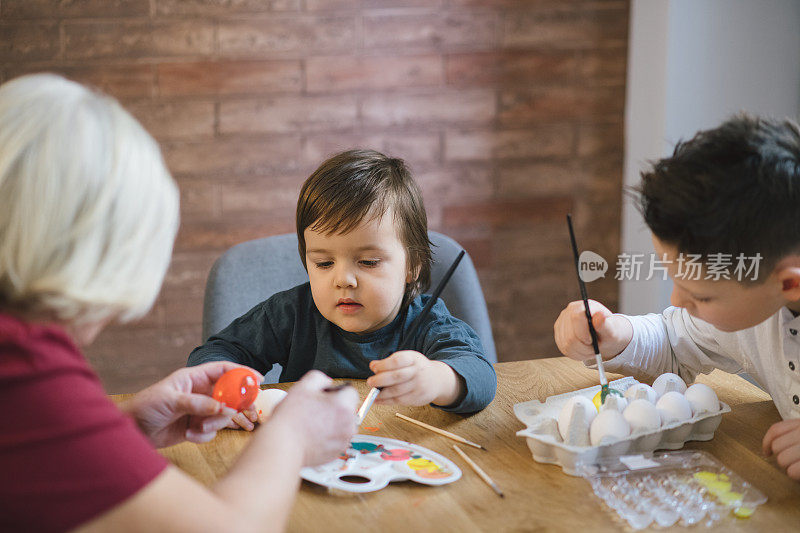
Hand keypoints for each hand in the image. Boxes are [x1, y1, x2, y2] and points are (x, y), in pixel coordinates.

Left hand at [121, 362, 261, 447]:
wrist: (131, 432)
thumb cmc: (145, 407)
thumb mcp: (170, 401)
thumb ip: (197, 403)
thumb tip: (221, 406)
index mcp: (194, 378)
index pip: (223, 370)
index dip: (242, 372)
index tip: (257, 379)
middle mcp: (200, 392)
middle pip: (230, 394)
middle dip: (237, 404)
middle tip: (246, 412)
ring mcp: (200, 410)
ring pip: (223, 415)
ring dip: (215, 423)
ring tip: (199, 427)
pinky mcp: (197, 426)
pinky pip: (212, 430)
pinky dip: (204, 435)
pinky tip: (189, 435)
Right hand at [266, 370, 357, 466]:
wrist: (283, 447)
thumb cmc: (291, 420)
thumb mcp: (302, 387)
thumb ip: (319, 378)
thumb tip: (327, 382)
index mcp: (343, 405)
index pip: (350, 391)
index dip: (336, 390)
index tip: (325, 396)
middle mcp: (348, 424)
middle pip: (348, 408)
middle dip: (336, 407)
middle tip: (316, 409)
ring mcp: (344, 440)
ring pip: (343, 424)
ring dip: (333, 422)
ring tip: (313, 423)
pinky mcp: (337, 452)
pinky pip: (337, 439)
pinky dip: (329, 436)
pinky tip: (313, 434)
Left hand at [367, 350, 460, 406]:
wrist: (437, 379)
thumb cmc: (416, 368)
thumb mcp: (407, 359)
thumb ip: (390, 362)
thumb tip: (373, 365)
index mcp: (413, 358)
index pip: (397, 360)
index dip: (384, 364)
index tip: (374, 368)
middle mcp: (417, 372)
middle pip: (397, 376)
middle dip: (380, 380)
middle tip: (370, 382)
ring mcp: (419, 385)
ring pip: (397, 391)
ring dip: (382, 394)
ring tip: (372, 393)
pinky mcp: (417, 397)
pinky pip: (399, 401)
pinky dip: (386, 402)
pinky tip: (378, 400)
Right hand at [554, 299, 632, 360]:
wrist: (604, 334)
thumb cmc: (609, 329)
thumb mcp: (612, 328)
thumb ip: (605, 324)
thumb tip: (599, 316)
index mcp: (581, 306)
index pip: (576, 318)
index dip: (583, 333)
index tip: (592, 341)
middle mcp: (567, 313)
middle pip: (570, 335)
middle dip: (584, 347)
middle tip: (595, 350)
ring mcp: (561, 324)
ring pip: (566, 344)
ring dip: (581, 352)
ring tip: (591, 351)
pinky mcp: (558, 335)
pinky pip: (564, 349)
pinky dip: (576, 354)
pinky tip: (584, 352)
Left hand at [763, 419, 799, 480]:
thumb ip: (793, 433)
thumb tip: (770, 447)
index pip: (776, 430)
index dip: (767, 442)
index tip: (767, 451)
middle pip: (777, 446)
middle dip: (781, 456)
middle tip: (792, 461)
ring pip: (782, 459)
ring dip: (788, 466)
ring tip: (798, 465)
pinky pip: (792, 471)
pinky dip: (795, 474)